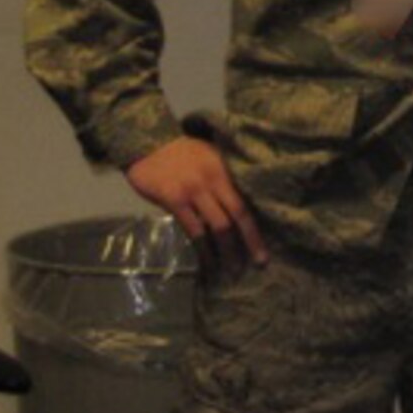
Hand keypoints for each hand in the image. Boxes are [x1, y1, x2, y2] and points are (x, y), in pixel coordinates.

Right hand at [125, 136, 267, 276]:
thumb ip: (224, 180)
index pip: (246, 203)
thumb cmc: (183, 152)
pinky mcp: (174, 200)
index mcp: (226, 171)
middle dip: (248, 243)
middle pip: (237, 215)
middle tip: (257, 264)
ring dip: (225, 251)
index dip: (255, 229)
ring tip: (232, 270)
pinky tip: (207, 262)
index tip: (263, 250)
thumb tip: (238, 210)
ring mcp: (194, 191)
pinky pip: (193, 229)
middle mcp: (214, 181)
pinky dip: (202, 249)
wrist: (148, 143)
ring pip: (216, 226)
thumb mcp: (211, 158)